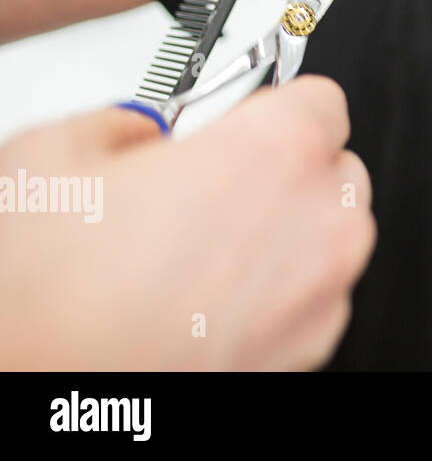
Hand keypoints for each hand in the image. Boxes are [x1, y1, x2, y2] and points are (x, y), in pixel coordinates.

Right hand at [0, 77, 372, 369]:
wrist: (38, 395)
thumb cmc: (51, 298)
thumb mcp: (53, 156)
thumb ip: (125, 122)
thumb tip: (136, 131)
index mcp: (275, 150)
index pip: (318, 98)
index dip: (270, 109)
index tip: (237, 125)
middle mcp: (319, 218)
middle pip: (332, 168)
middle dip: (279, 174)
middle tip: (204, 192)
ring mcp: (325, 289)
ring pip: (329, 236)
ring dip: (283, 234)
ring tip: (196, 254)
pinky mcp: (313, 347)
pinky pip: (315, 297)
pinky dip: (278, 294)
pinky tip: (206, 300)